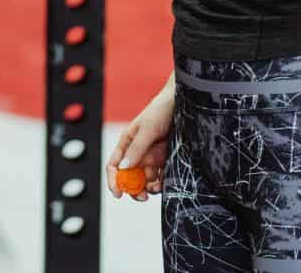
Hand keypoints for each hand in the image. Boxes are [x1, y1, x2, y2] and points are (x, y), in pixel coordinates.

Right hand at [105, 87, 175, 201]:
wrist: (186, 103)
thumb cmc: (162, 109)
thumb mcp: (147, 128)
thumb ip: (136, 149)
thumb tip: (123, 168)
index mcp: (128, 142)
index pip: (114, 165)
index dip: (113, 180)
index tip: (118, 193)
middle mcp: (138, 152)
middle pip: (130, 177)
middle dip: (133, 188)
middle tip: (141, 197)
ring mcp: (152, 157)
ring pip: (145, 179)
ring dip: (148, 187)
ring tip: (155, 187)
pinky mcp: (166, 160)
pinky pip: (161, 177)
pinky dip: (161, 183)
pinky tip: (164, 183)